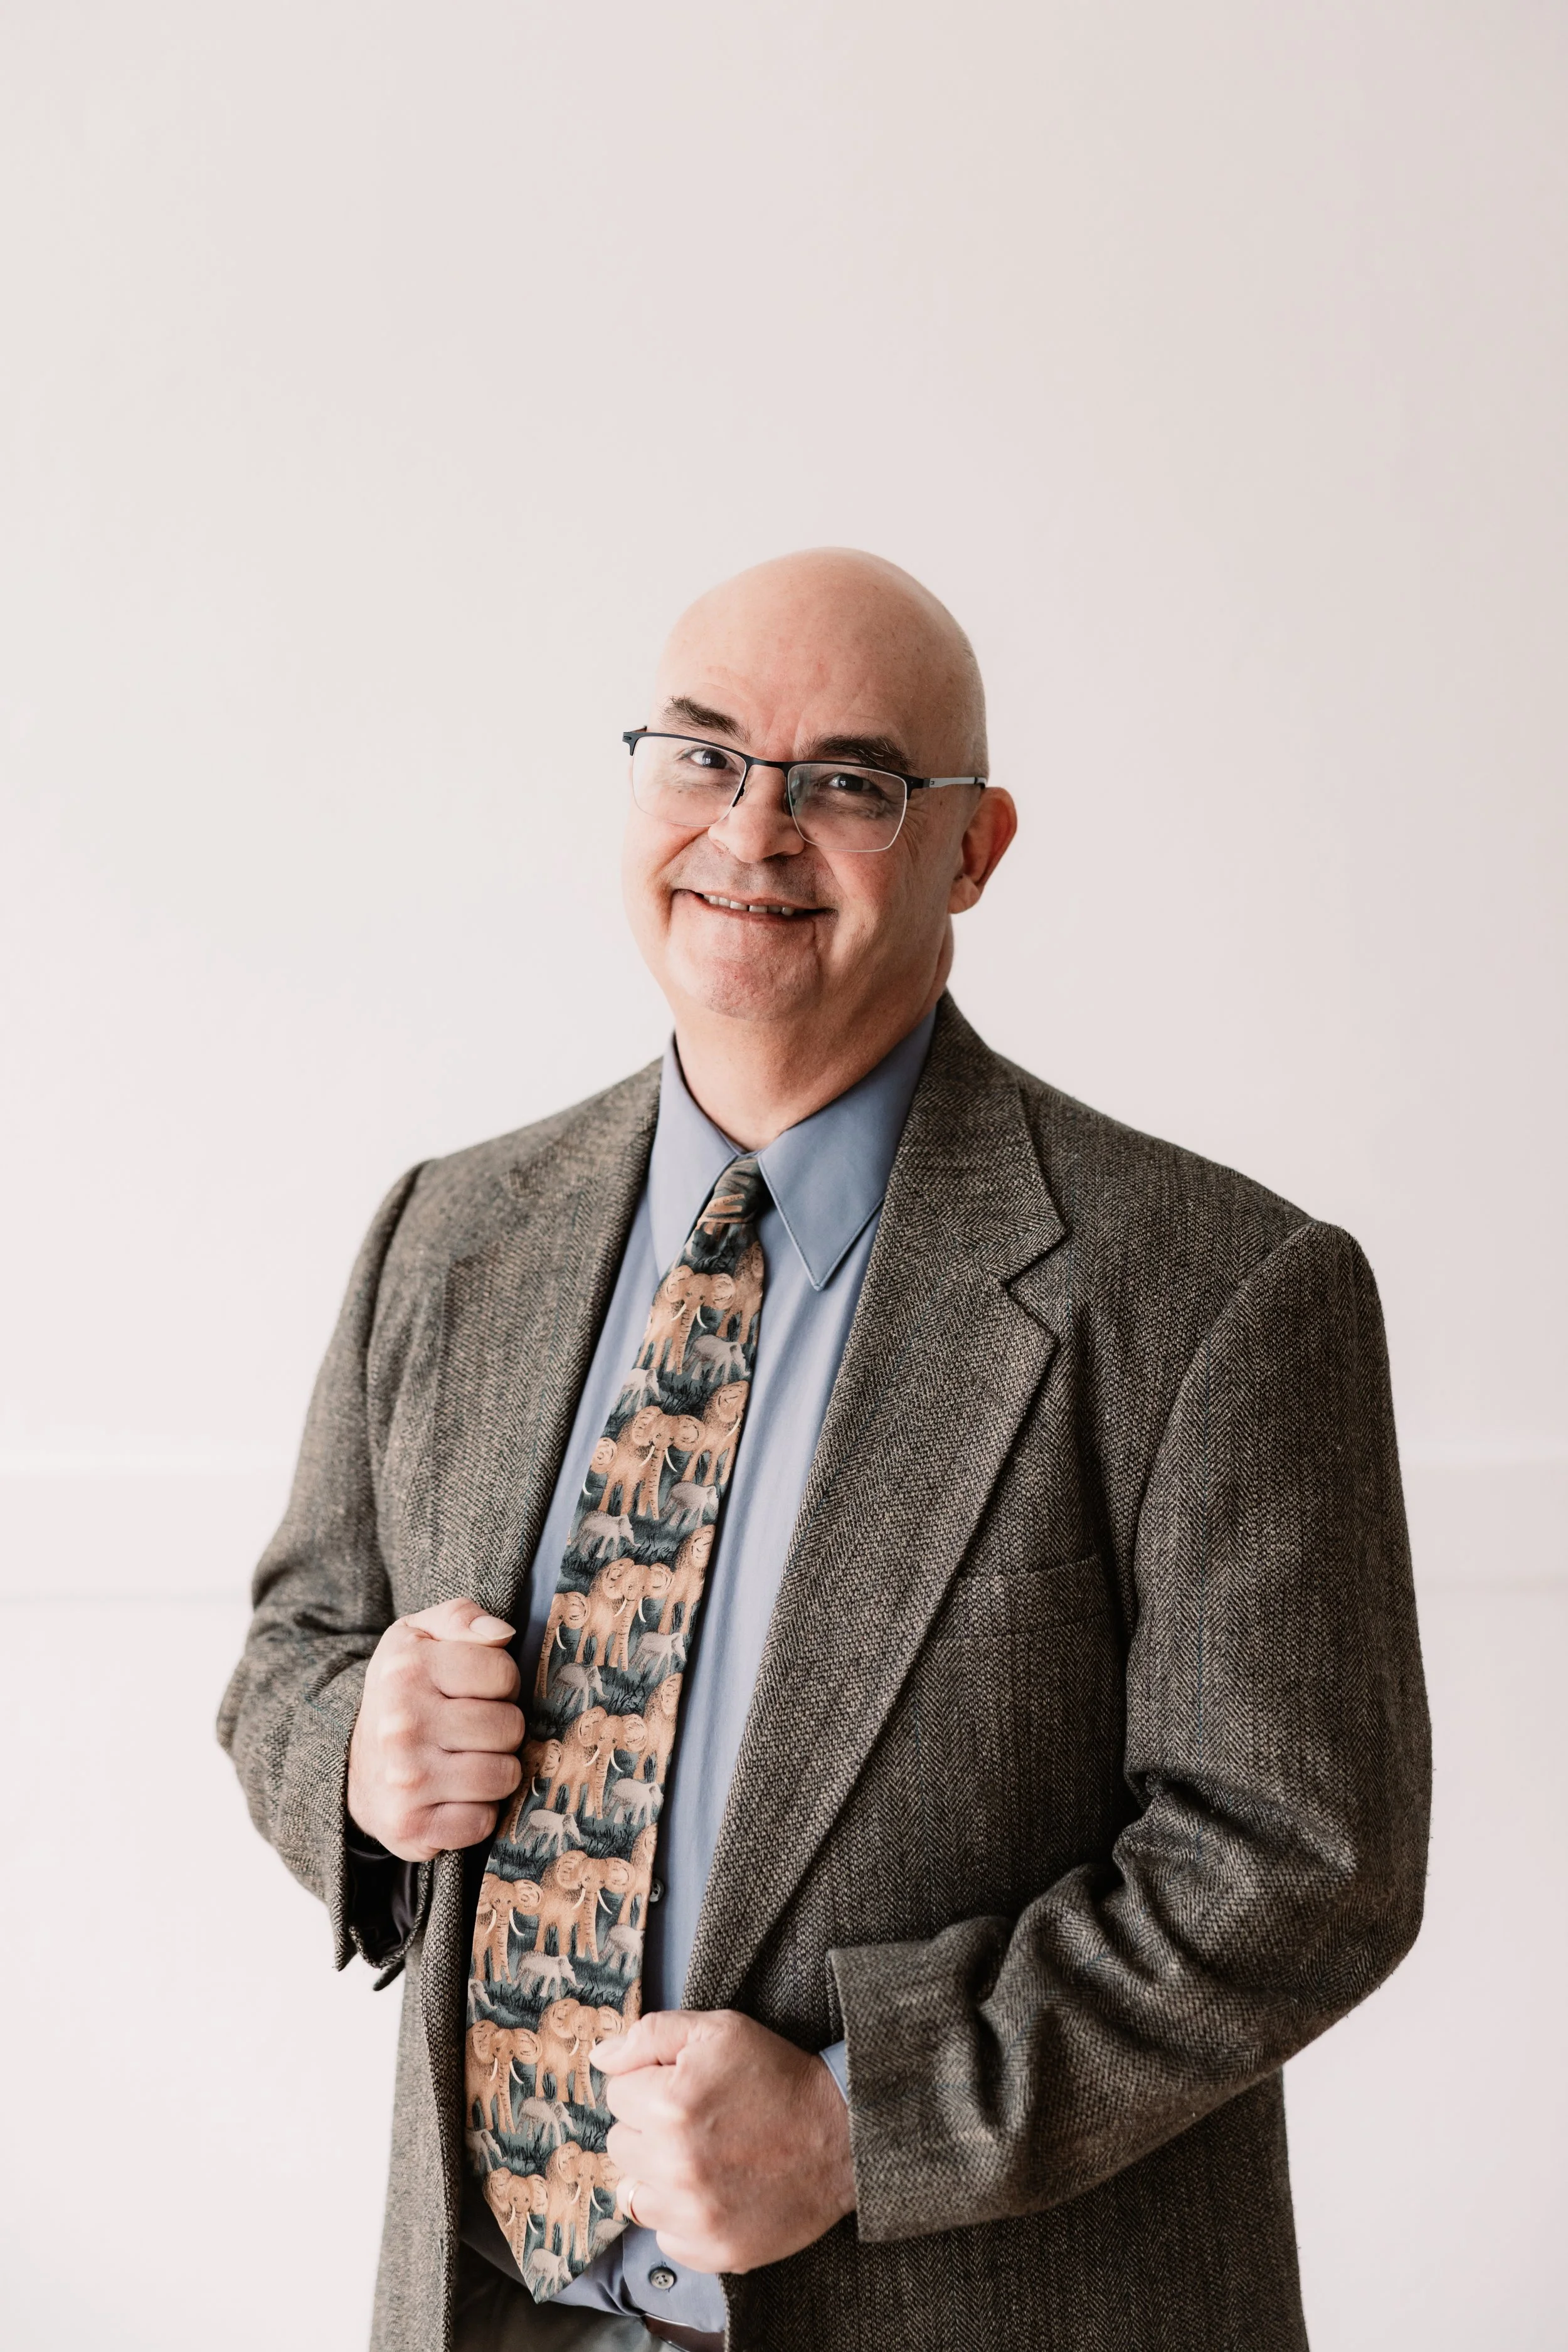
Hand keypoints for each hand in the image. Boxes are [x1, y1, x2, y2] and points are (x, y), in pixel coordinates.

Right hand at [346, 1597, 523, 1860]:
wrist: (351, 1767)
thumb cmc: (403, 1695)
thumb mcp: (419, 1636)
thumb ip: (462, 1617)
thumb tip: (503, 1633)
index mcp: (407, 1669)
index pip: (504, 1673)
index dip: (500, 1683)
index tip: (475, 1691)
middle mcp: (402, 1724)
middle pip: (510, 1727)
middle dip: (501, 1728)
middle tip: (472, 1730)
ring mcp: (406, 1780)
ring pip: (503, 1775)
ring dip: (495, 1771)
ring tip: (466, 1761)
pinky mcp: (410, 1828)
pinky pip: (482, 1823)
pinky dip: (477, 1813)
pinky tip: (453, 1798)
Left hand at [594, 2009, 854, 2273]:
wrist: (842, 2135)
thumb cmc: (776, 2077)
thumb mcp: (719, 2030)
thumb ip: (650, 2035)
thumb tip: (601, 2057)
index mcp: (670, 2105)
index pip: (617, 2093)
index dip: (649, 2082)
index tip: (682, 2085)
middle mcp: (674, 2165)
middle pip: (620, 2144)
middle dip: (649, 2127)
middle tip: (695, 2119)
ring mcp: (693, 2216)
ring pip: (635, 2193)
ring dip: (659, 2174)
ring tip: (703, 2155)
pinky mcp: (712, 2251)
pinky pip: (665, 2235)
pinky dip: (682, 2215)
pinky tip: (716, 2189)